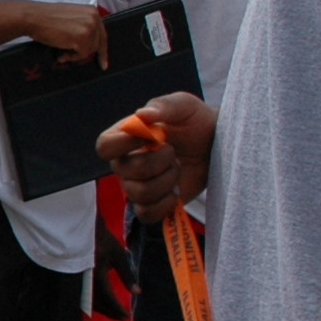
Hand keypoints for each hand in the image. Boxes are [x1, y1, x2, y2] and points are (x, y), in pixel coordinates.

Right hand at [8, 2, 105, 62]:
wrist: (34, 18)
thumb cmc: (47, 18)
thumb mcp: (71, 17)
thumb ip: (83, 25)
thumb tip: (89, 42)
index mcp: (92, 11)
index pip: (102, 34)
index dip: (102, 50)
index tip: (103, 63)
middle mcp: (94, 18)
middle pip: (97, 44)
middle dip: (84, 52)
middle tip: (70, 56)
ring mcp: (89, 27)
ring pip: (89, 50)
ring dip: (75, 54)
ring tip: (61, 50)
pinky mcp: (82, 38)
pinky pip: (81, 55)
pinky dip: (71, 57)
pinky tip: (61, 54)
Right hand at [95, 91, 214, 222]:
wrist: (216, 145)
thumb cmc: (195, 122)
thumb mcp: (184, 105)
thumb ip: (163, 106)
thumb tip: (141, 115)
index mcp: (124, 137)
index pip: (105, 146)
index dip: (124, 143)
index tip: (154, 135)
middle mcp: (125, 163)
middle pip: (127, 171)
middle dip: (159, 161)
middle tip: (174, 151)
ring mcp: (136, 186)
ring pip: (140, 193)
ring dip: (167, 180)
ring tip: (178, 168)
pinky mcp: (152, 204)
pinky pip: (147, 214)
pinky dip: (166, 204)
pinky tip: (176, 190)